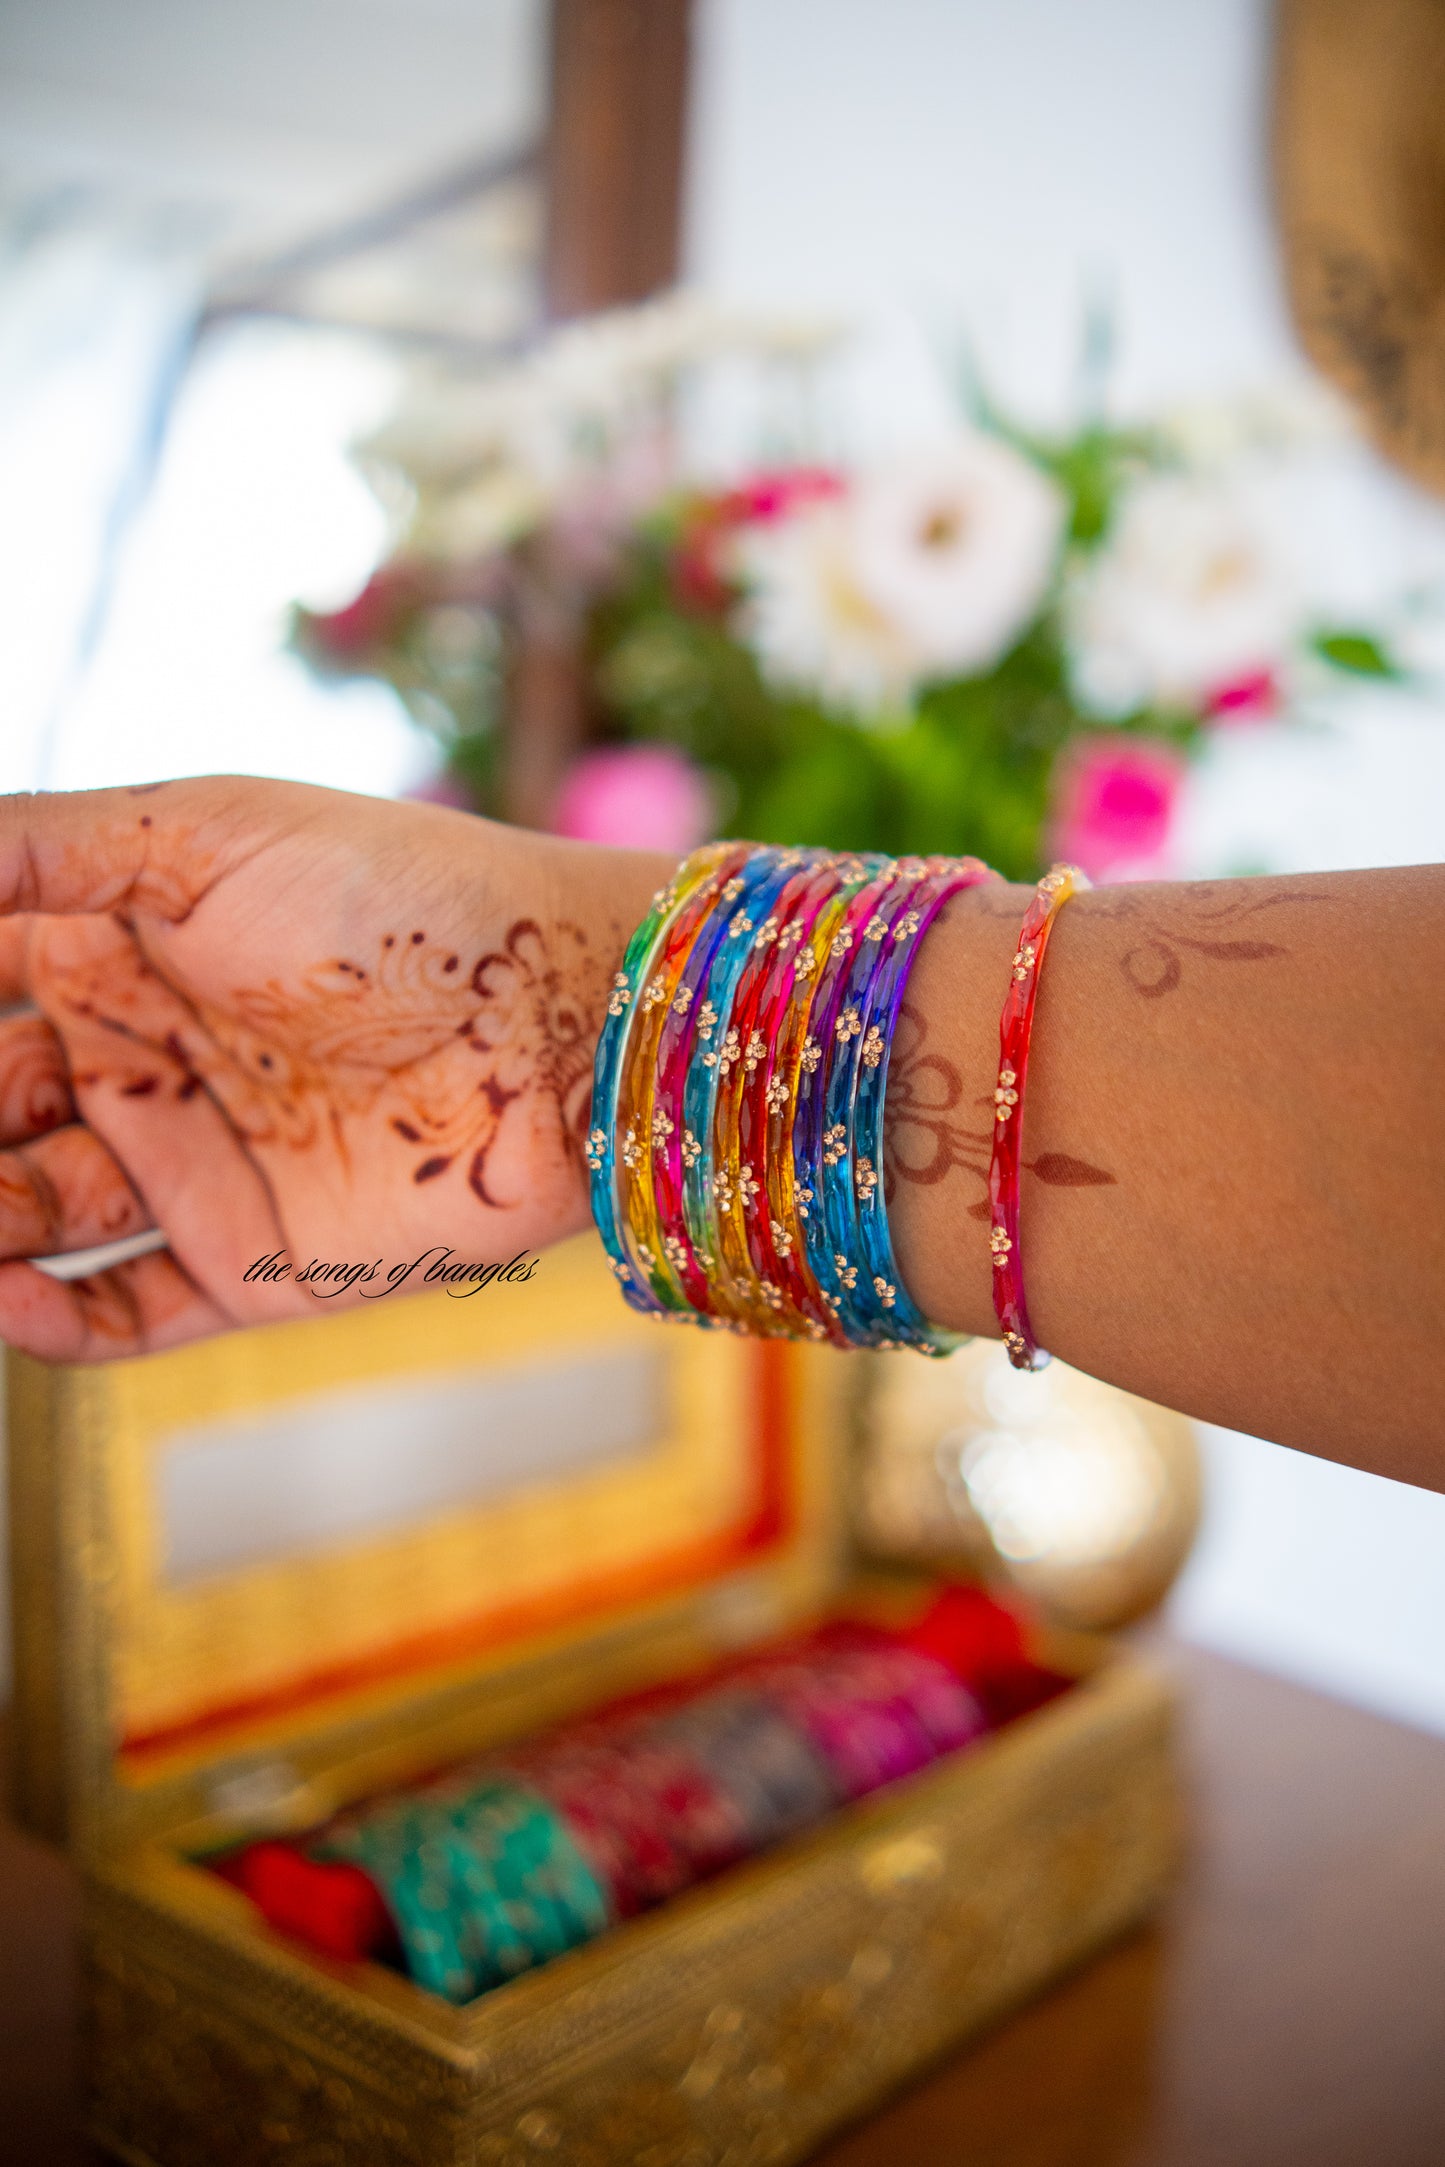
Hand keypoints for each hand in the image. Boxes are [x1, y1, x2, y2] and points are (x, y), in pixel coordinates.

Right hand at [0, 777, 668, 1359]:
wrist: (564, 1011)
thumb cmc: (398, 895)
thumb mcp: (196, 836)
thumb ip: (32, 852)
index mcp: (110, 950)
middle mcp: (136, 1062)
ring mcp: (190, 1166)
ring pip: (21, 1213)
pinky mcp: (251, 1263)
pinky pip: (115, 1310)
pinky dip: (42, 1318)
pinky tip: (3, 1295)